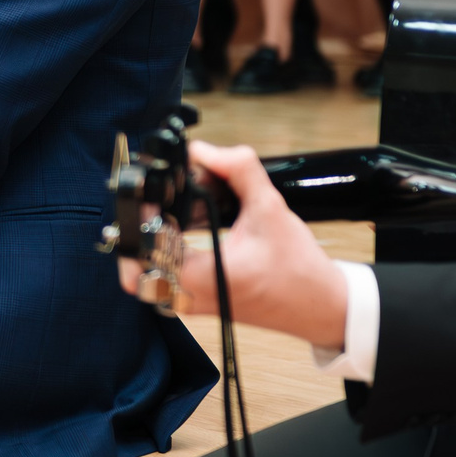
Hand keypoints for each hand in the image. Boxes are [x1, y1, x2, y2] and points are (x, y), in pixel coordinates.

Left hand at [117, 140, 348, 347]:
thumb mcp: (271, 209)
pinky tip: (185, 231)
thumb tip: (205, 150)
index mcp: (203, 278)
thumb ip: (238, 170)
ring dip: (151, 244)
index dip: (141, 218)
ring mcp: (192, 306)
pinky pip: (165, 282)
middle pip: (134, 269)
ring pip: (146, 277)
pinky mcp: (199, 304)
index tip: (150, 194)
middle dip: (137, 233)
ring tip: (169, 215)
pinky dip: (166, 256)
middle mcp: (190, 298)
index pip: (147, 249)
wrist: (321, 306)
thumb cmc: (299, 269)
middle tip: (153, 205)